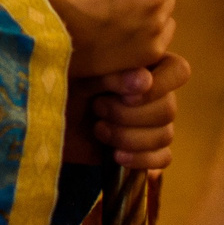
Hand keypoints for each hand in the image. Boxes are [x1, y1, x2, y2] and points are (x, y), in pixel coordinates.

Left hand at [62, 52, 188, 171]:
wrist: (45, 118)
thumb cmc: (63, 84)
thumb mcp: (85, 73)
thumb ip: (114, 75)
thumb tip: (145, 81)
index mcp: (146, 65)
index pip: (178, 71)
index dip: (160, 85)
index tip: (127, 94)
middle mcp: (155, 94)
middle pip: (169, 109)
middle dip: (129, 115)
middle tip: (97, 108)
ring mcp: (151, 123)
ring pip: (165, 134)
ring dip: (128, 136)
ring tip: (98, 129)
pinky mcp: (144, 150)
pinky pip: (163, 157)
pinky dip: (141, 158)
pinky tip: (115, 155)